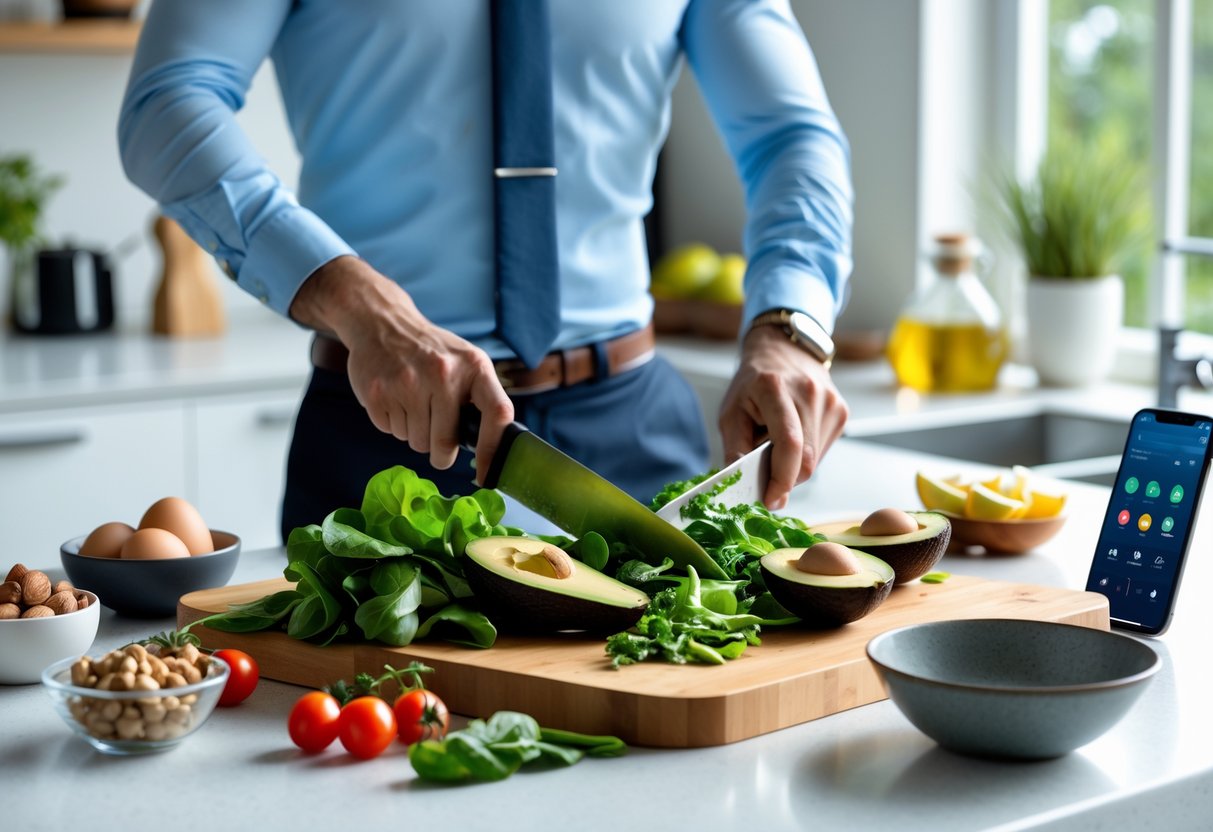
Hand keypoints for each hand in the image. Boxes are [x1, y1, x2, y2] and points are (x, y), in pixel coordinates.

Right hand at [289, 256, 513, 480]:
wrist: (383, 323)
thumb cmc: (432, 351)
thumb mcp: (467, 361)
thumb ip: (480, 398)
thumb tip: (491, 449)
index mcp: (474, 366)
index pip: (497, 413)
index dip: (493, 450)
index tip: (486, 474)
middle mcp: (443, 374)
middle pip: (445, 442)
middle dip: (440, 451)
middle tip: (435, 435)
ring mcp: (407, 383)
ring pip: (416, 442)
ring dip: (415, 433)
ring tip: (412, 402)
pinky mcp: (378, 394)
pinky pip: (391, 432)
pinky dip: (393, 424)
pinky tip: (394, 398)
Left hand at [718, 325, 848, 509]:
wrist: (783, 350)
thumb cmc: (753, 383)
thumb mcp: (730, 412)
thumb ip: (734, 448)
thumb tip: (741, 485)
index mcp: (775, 388)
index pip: (789, 443)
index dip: (782, 479)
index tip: (770, 500)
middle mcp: (809, 392)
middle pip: (806, 459)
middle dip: (785, 480)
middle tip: (766, 484)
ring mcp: (830, 401)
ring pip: (816, 460)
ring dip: (794, 467)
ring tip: (776, 446)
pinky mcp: (841, 410)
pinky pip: (823, 450)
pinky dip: (805, 456)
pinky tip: (793, 439)